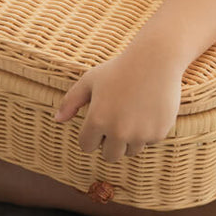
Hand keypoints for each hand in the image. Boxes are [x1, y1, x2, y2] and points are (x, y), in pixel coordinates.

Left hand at [54, 45, 183, 161]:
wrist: (156, 60)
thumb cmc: (119, 69)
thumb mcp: (90, 80)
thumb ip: (71, 101)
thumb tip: (57, 120)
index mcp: (97, 120)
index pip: (87, 146)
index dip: (91, 135)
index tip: (99, 121)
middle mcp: (118, 131)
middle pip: (109, 156)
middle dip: (110, 143)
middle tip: (117, 120)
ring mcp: (140, 134)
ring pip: (130, 150)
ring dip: (129, 139)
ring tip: (133, 113)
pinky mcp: (158, 133)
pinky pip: (148, 141)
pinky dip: (148, 131)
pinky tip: (148, 109)